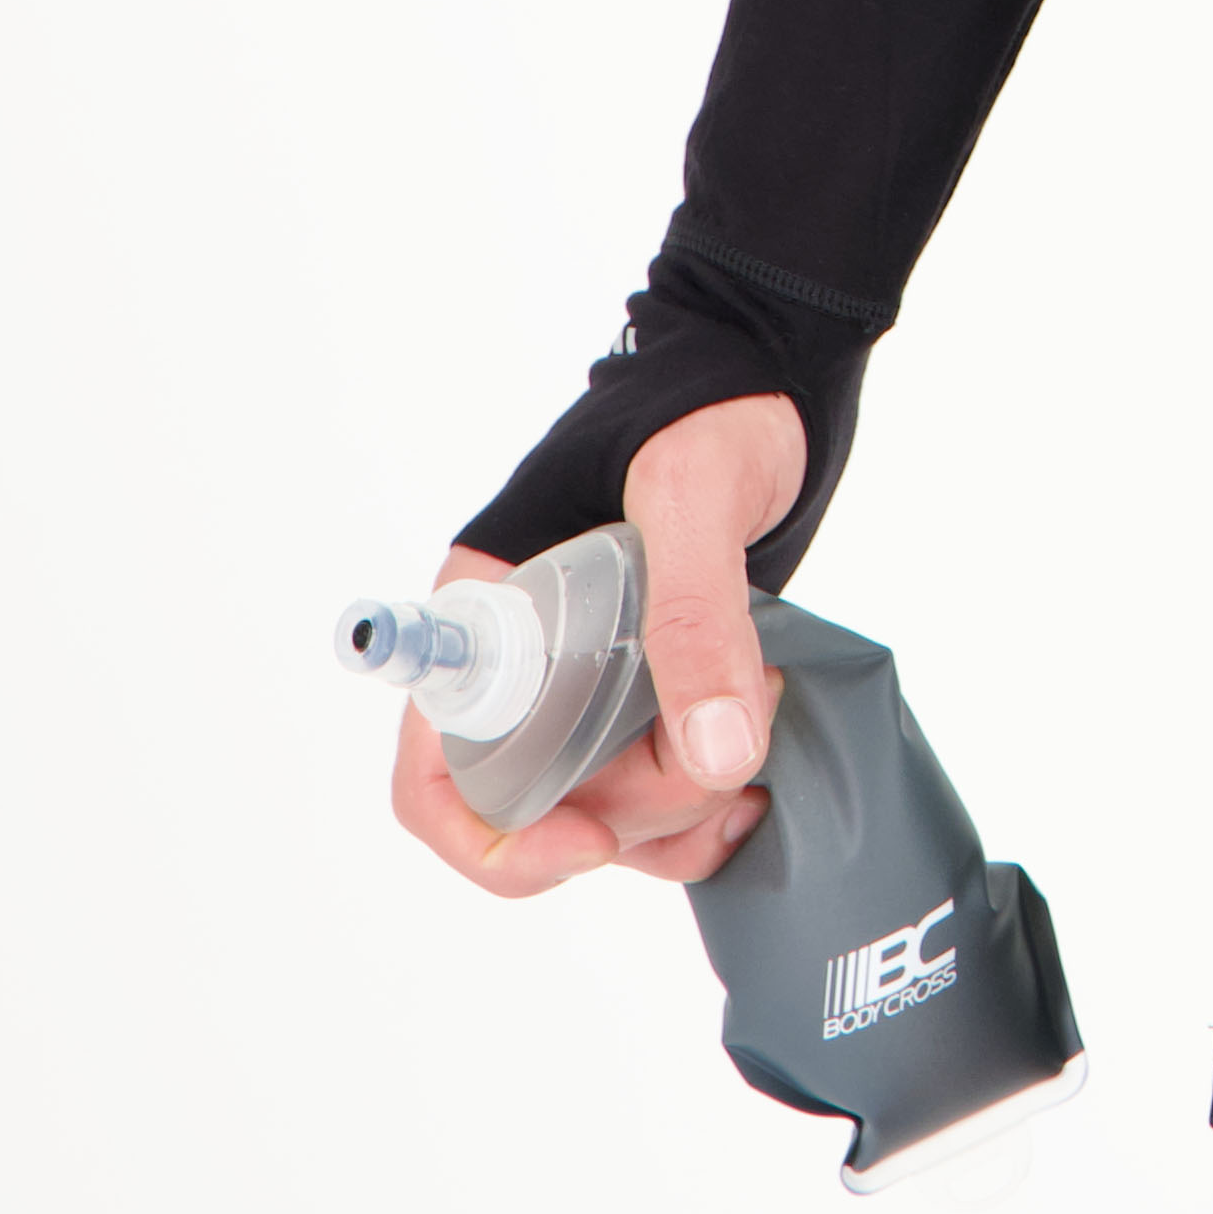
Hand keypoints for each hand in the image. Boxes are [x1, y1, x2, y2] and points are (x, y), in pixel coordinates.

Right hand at [385, 391, 809, 903]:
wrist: (775, 373)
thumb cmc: (711, 406)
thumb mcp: (695, 494)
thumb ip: (697, 619)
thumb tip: (715, 759)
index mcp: (490, 611)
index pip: (438, 772)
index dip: (494, 839)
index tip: (591, 840)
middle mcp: (526, 665)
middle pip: (540, 811)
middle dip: (635, 809)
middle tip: (726, 738)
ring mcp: (589, 685)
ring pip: (606, 815)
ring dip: (685, 805)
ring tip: (759, 707)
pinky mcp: (650, 694)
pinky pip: (656, 799)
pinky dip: (706, 806)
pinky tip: (759, 774)